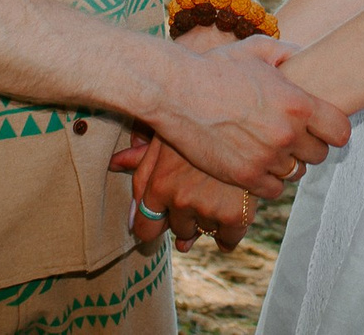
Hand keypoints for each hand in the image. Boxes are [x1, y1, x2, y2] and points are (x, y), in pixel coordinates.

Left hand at [120, 134, 258, 250]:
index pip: (145, 229)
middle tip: (199, 191)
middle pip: (178, 230)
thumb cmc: (203, 125)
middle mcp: (180, 200)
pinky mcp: (236, 217)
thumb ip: (141, 156)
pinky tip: (231, 216)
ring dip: (208, 221)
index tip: (164, 221)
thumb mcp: (168, 134)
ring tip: (217, 193)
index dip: (155, 226)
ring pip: (203, 233)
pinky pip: (227, 241)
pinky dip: (228, 234)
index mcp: (159, 183)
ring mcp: (207, 210)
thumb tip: (114, 164)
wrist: (250, 120)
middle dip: (186, 216)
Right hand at [139, 34, 347, 198]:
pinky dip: (266, 179)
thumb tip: (305, 56)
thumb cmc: (216, 67)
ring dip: (285, 163)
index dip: (333, 130)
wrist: (176, 91)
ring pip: (295, 172)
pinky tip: (254, 162)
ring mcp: (266, 158)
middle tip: (290, 136)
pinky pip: (273, 189)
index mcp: (297, 104)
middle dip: (307, 146)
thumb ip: (288, 52)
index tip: (323, 128)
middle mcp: (287, 134)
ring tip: (267, 148)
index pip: (341, 132)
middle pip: (319, 155)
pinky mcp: (245, 177)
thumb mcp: (256, 49)